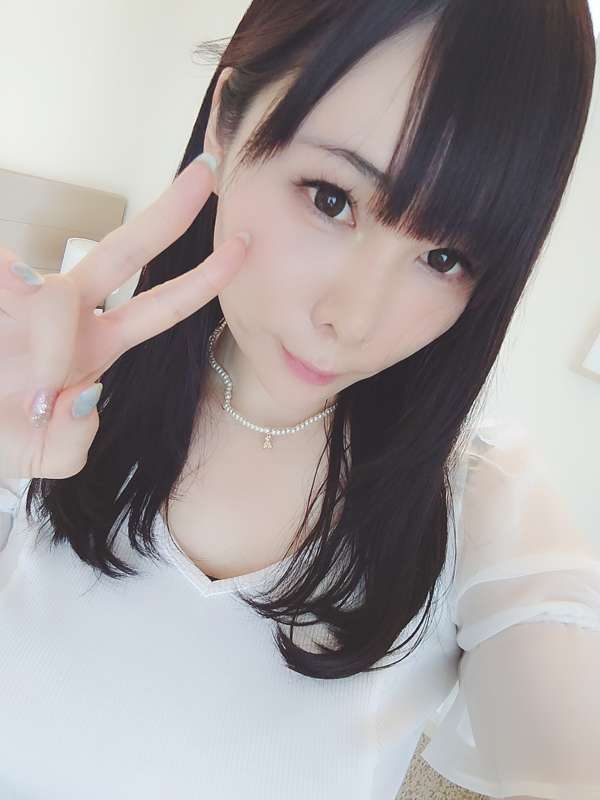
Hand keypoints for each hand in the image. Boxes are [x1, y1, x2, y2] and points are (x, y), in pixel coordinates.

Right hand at [0, 155, 249, 478]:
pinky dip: (10, 295)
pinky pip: (7, 275)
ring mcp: (26, 297)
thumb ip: (74, 442)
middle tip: (207, 172)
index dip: (202, 280)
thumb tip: (84, 397)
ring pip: (56, 294)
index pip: (161, 307)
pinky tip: (8, 330)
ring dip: (48, 344)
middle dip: (167, 215)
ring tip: (30, 400)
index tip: (243, 247)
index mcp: (97, 346)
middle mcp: (68, 315)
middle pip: (126, 253)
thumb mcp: (46, 454)